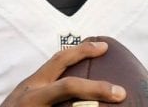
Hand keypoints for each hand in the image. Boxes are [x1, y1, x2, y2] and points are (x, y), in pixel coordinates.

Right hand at [0, 41, 126, 105]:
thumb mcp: (27, 98)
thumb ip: (49, 91)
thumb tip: (81, 90)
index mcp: (33, 85)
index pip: (59, 60)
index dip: (82, 50)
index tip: (105, 46)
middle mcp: (32, 96)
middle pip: (68, 87)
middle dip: (96, 88)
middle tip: (120, 92)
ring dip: (90, 106)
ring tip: (115, 102)